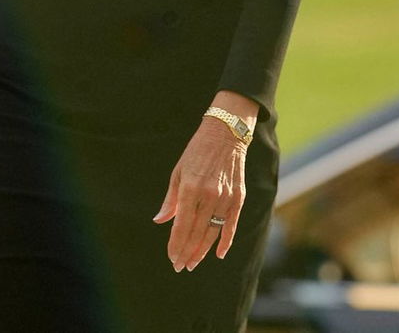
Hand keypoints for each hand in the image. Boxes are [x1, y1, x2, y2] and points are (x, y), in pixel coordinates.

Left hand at [155, 94, 254, 271]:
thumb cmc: (197, 151)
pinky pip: (232, 223)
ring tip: (193, 263)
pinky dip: (226, 240)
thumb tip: (160, 221)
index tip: (171, 258)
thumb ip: (171, 199)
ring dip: (202, 250)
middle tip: (180, 266)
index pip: (181, 226)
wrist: (226, 132)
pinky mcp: (239, 196)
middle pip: (196, 233)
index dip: (175, 245)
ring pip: (213, 231)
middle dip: (186, 252)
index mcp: (190, 188)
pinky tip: (219, 254)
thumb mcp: (178, 171)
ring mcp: (226, 196)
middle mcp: (209, 194)